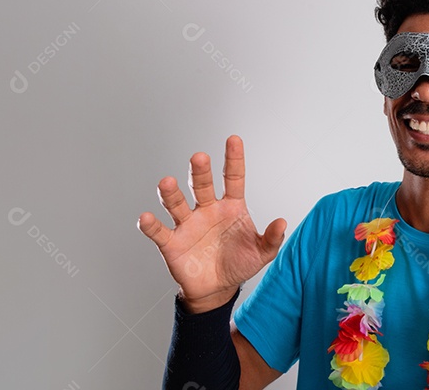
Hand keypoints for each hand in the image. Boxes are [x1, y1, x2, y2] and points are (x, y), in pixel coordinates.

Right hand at [138, 135, 286, 313]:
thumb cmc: (238, 264)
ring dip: (171, 193)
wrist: (216, 289)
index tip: (233, 139)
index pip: (232, 178)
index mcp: (230, 207)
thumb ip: (271, 238)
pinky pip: (159, 232)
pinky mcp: (172, 243)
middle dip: (200, 172)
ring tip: (166, 182)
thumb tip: (282, 222)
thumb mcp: (261, 253)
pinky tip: (145, 217)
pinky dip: (150, 225)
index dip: (233, 159)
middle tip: (199, 158)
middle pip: (201, 186)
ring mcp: (187, 224)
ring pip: (177, 203)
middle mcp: (206, 209)